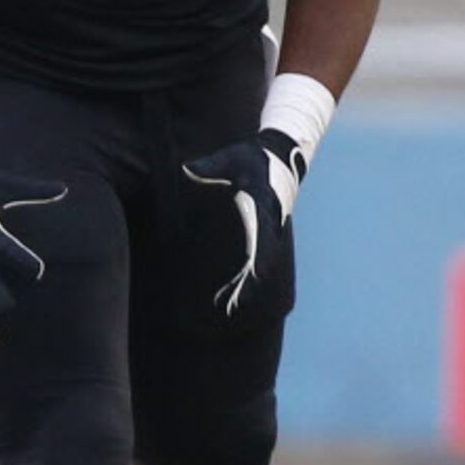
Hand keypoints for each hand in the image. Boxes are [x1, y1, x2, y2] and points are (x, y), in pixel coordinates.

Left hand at [182, 129, 304, 315]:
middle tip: (239, 303)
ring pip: (257, 265)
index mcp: (263, 204)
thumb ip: (211, 165)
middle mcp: (269, 222)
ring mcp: (266, 231)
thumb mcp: (232, 157)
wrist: (278, 155)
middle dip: (252, 280)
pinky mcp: (259, 234)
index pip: (264, 231)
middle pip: (262, 256)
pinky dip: (241, 281)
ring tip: (229, 309)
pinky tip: (226, 298)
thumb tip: (186, 168)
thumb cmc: (253, 156)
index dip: (262, 252)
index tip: (259, 271)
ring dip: (244, 287)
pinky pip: (251, 262)